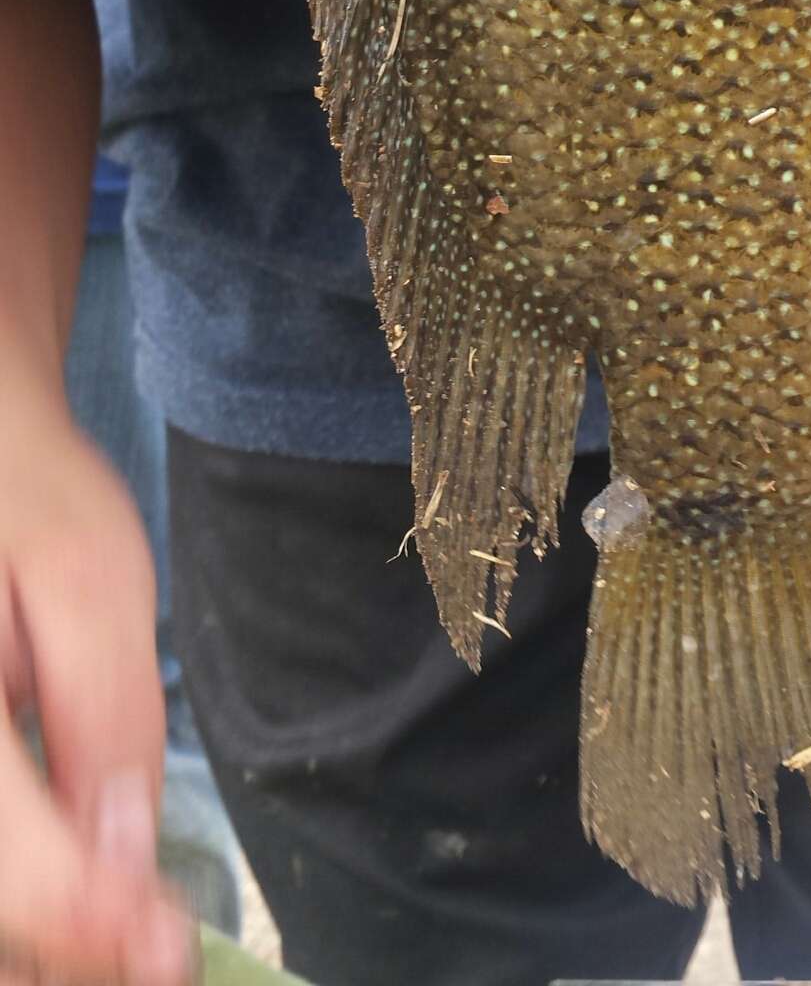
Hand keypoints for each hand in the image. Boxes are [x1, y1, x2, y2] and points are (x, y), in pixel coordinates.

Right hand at [0, 378, 190, 984]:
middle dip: (69, 943)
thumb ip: (106, 713)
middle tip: (160, 949)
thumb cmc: (25, 497)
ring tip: (135, 934)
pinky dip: (32, 908)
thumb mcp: (89, 574)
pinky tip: (89, 902)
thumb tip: (125, 855)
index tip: (167, 946)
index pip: (6, 864)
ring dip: (50, 936)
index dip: (89, 921)